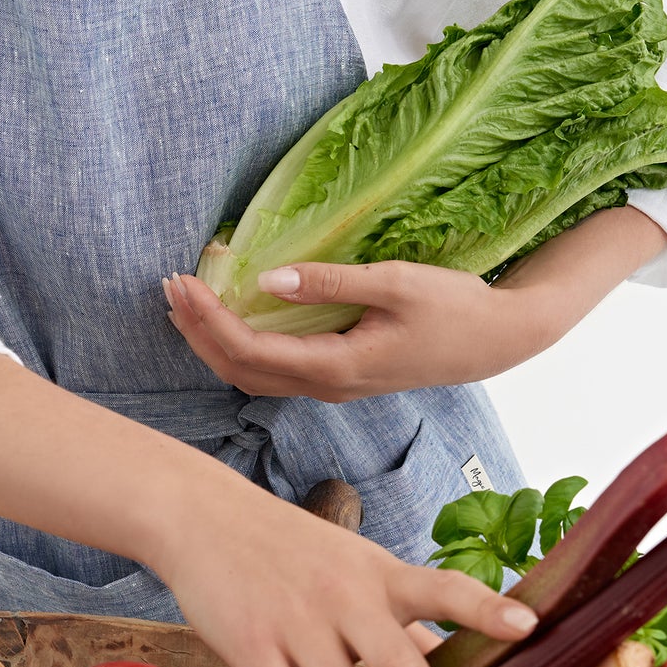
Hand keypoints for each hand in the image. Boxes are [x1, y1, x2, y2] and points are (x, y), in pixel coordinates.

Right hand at [149, 477, 538, 666]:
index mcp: (380, 574)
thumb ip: (398, 611)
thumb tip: (446, 662)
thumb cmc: (289, 548)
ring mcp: (298, 625)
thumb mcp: (352, 565)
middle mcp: (346, 598)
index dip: (487, 607)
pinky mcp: (252, 649)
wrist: (201, 516)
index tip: (530, 628)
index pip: (445, 588)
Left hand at [165, 205, 666, 398]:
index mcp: (334, 367)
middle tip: (168, 288)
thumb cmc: (453, 307)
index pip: (249, 350)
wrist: (498, 340)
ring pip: (253, 375)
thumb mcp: (393, 283)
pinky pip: (274, 368)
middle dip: (196, 332)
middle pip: (238, 370)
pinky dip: (241, 344)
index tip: (181, 281)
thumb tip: (265, 280)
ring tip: (185, 301)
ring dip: (214, 340)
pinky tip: (231, 314)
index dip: (207, 319)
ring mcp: (332, 385)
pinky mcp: (340, 376)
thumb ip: (328, 282)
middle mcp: (326, 386)